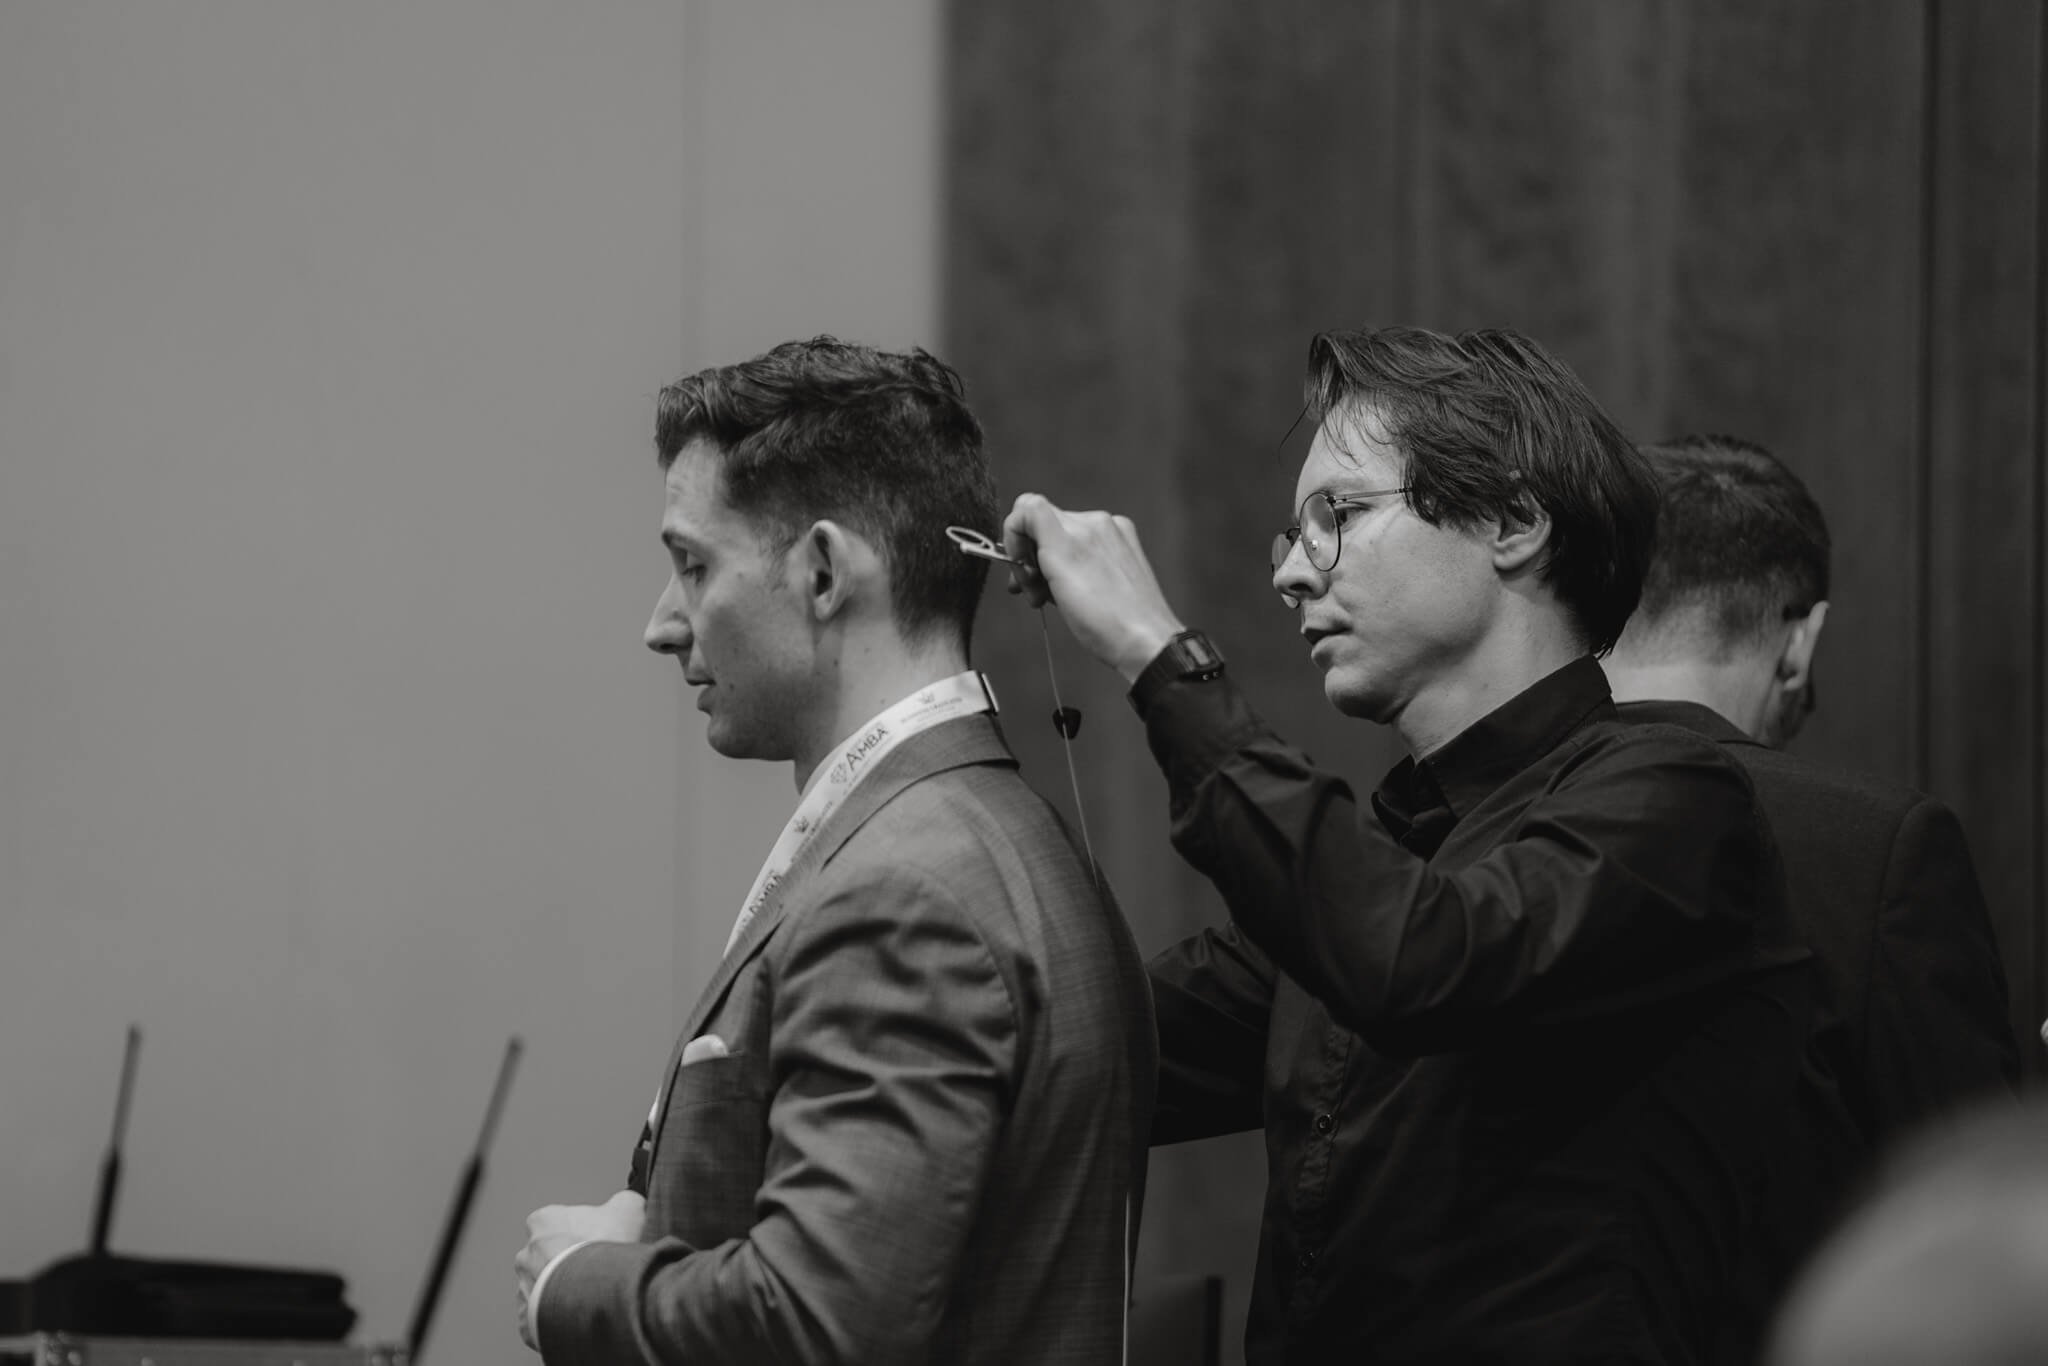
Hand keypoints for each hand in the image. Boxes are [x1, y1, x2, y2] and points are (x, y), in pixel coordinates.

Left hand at [515, 1190, 644, 1348]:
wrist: (595, 1296)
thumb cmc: (606, 1248)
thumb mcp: (629, 1209)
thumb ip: (623, 1201)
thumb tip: (625, 1203)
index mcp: (543, 1222)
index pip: (555, 1221)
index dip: (579, 1229)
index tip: (598, 1238)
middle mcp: (526, 1254)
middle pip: (548, 1256)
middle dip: (569, 1262)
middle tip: (598, 1270)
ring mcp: (523, 1288)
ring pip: (544, 1288)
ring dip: (563, 1291)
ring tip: (592, 1296)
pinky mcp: (527, 1320)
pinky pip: (543, 1317)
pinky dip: (559, 1318)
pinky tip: (582, 1314)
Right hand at [1000, 494, 1185, 681]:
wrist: (1146, 644)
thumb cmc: (1105, 620)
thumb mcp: (1059, 568)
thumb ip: (1038, 527)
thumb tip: (1021, 517)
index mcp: (1079, 526)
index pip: (1028, 507)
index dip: (1013, 537)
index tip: (1019, 565)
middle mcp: (1097, 525)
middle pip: (1044, 526)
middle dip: (1030, 558)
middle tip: (1032, 589)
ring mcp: (1113, 538)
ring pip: (1062, 541)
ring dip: (1048, 566)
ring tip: (1048, 597)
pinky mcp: (1124, 553)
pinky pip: (1085, 551)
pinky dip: (1071, 569)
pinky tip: (1072, 594)